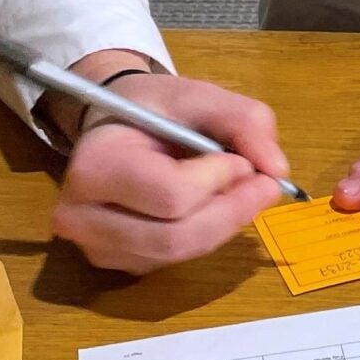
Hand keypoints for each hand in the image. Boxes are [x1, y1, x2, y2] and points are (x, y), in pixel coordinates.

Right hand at [49, 50, 293, 275]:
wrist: (112, 124)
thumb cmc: (153, 108)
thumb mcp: (200, 96)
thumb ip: (245, 122)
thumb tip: (278, 171)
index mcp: (95, 165)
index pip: (170, 195)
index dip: (219, 181)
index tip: (243, 160)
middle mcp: (81, 217)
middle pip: (175, 238)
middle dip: (231, 213)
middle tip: (266, 186)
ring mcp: (95, 247)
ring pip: (177, 254)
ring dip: (221, 225)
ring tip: (240, 191)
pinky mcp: (116, 264)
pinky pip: (172, 262)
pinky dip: (204, 236)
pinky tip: (211, 207)